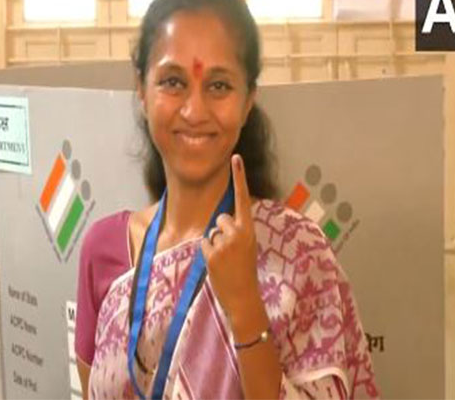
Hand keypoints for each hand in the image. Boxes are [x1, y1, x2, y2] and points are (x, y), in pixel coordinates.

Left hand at [200, 154, 262, 329]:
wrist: (244, 297)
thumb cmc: (245, 270)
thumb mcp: (248, 246)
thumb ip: (238, 231)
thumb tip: (222, 220)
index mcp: (250, 228)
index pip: (243, 198)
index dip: (239, 177)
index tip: (236, 157)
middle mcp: (238, 232)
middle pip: (221, 219)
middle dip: (222, 232)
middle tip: (231, 252)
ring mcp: (225, 242)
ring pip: (212, 233)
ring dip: (215, 245)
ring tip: (226, 261)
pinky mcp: (212, 253)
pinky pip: (204, 245)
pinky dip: (208, 255)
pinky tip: (218, 266)